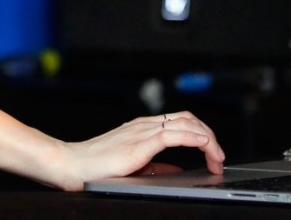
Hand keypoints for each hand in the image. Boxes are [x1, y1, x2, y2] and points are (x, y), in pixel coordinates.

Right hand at [58, 111, 225, 190]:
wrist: (70, 165)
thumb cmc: (96, 168)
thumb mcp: (133, 166)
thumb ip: (156, 168)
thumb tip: (177, 171)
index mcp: (144, 129)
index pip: (183, 122)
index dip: (203, 135)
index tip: (214, 155)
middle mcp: (145, 125)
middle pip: (189, 119)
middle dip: (210, 136)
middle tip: (220, 157)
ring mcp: (142, 131)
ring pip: (185, 123)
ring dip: (207, 138)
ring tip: (216, 156)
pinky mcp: (139, 143)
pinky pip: (172, 134)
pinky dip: (193, 137)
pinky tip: (203, 146)